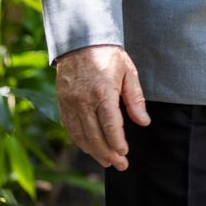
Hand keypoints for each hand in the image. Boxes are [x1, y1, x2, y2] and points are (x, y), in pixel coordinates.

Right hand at [55, 44, 149, 171]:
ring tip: (107, 161)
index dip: (117, 143)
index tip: (125, 153)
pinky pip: (70, 128)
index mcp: (102, 92)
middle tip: (119, 165)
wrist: (80, 40)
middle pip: (94, 136)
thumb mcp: (128, 73)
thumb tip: (143, 122)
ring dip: (94, 151)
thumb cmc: (109, 56)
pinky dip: (80, 141)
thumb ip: (135, 99)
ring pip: (80, 136)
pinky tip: (90, 148)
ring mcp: (70, 103)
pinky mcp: (62, 103)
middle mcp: (83, 101)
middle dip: (107, 154)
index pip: (110, 126)